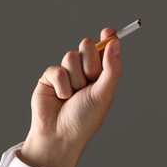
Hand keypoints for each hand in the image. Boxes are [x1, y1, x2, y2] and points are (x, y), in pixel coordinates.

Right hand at [18, 28, 121, 166]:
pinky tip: (61, 97)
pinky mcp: (50, 77)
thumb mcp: (104, 93)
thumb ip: (111, 68)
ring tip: (73, 95)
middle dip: (89, 62)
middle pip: (87, 46)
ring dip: (74, 78)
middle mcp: (84, 71)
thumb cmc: (85, 118)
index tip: (108, 31)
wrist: (60, 135)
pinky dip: (61, 85)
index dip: (107, 38)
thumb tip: (116, 43)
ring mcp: (67, 73)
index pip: (105, 49)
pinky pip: (57, 69)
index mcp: (101, 74)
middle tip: (89, 80)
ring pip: (71, 56)